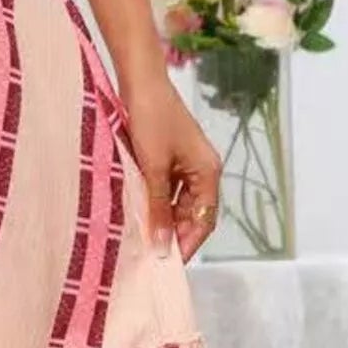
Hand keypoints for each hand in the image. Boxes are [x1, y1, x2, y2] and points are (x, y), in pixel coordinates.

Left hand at [119, 69, 221, 264]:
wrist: (140, 82)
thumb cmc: (151, 120)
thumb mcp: (153, 169)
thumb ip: (158, 208)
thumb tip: (162, 246)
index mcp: (208, 172)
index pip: (205, 219)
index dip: (189, 244)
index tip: (169, 264)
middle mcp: (202, 170)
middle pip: (193, 214)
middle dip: (175, 235)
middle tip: (152, 257)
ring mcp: (185, 165)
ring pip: (178, 205)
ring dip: (163, 222)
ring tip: (143, 242)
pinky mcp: (169, 159)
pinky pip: (166, 191)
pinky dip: (155, 205)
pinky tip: (139, 217)